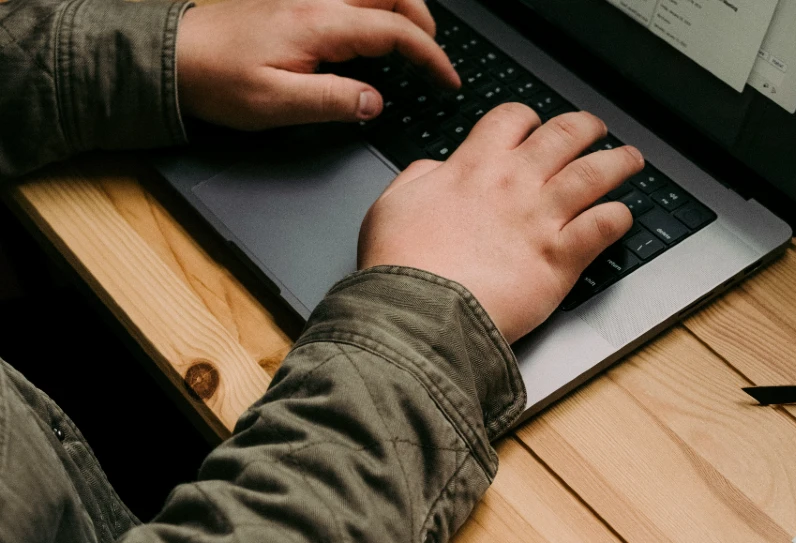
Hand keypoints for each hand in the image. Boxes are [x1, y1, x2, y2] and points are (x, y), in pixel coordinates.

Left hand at [176, 0, 458, 129]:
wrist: (174, 57)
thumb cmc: (218, 80)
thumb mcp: (278, 105)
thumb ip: (333, 101)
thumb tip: (375, 102)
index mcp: (319, 24)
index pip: (395, 32)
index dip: (430, 56)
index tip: (447, 79)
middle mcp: (317, 0)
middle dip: (423, 22)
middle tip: (433, 58)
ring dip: (400, 7)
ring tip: (410, 39)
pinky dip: (373, 6)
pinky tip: (370, 28)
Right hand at [358, 105, 643, 341]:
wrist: (418, 312)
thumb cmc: (401, 266)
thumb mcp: (391, 205)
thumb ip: (419, 177)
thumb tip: (435, 168)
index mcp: (473, 167)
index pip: (512, 119)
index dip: (529, 118)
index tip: (536, 125)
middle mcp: (514, 184)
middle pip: (564, 135)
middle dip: (586, 127)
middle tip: (596, 129)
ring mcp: (541, 219)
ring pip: (595, 173)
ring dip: (618, 162)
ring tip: (631, 159)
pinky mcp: (560, 258)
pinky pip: (603, 226)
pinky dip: (618, 218)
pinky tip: (622, 216)